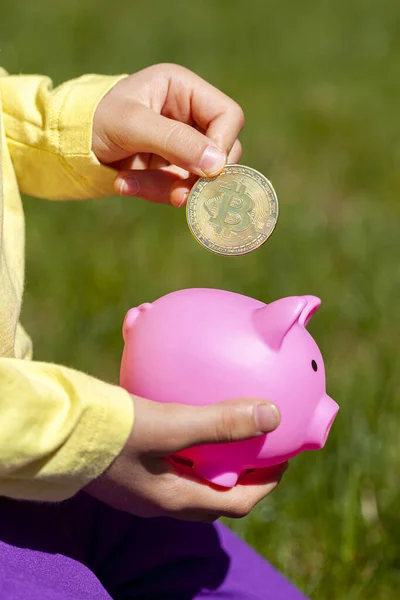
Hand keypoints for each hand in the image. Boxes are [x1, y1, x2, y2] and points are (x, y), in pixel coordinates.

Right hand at [85, 395, 286, 521]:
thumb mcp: (168, 425)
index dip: (266, 484)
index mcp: (173, 499)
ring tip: (228, 429)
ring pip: (191, 478)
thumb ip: (219, 422)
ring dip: (215, 461)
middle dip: (243, 475)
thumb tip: (272, 415)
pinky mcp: (127, 465)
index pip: (236, 503)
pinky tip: (185, 412)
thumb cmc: (110, 432)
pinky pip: (169, 460)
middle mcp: (158, 499)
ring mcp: (140, 485)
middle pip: (215, 495)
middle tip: (260, 446)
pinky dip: (188, 445)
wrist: (55, 431)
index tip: (283, 458)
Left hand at [92, 63, 243, 206]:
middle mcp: (188, 116)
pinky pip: (178, 188)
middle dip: (199, 176)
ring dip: (171, 189)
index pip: (228, 117)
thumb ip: (175, 141)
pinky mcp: (169, 169)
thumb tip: (218, 166)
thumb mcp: (132, 125)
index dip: (223, 145)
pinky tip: (124, 185)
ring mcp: (181, 145)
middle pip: (223, 150)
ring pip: (201, 177)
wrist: (63, 142)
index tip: (207, 171)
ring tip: (131, 186)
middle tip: (178, 195)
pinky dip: (155, 193)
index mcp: (183, 90)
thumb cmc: (94, 119)